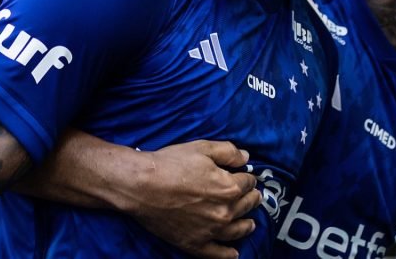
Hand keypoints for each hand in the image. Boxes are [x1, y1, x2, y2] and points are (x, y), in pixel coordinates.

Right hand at [129, 141, 260, 258]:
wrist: (142, 186)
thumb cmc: (172, 164)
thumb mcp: (203, 148)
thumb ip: (229, 152)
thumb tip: (246, 158)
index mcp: (229, 187)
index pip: (248, 182)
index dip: (248, 177)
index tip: (246, 176)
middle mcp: (225, 212)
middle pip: (246, 206)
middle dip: (251, 199)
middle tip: (253, 197)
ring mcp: (210, 231)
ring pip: (237, 231)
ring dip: (247, 226)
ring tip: (250, 224)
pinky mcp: (195, 244)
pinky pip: (217, 254)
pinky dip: (228, 254)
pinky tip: (234, 253)